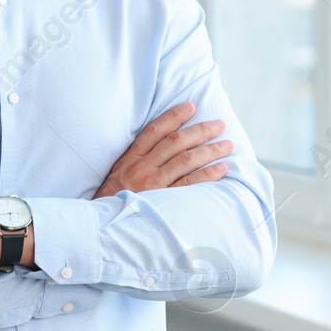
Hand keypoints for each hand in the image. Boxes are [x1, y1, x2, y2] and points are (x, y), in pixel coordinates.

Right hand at [93, 101, 231, 199]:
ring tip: (227, 145)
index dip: (174, 116)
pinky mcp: (163, 201)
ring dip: (210, 151)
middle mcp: (143, 167)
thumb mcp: (117, 172)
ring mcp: (154, 184)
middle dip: (201, 131)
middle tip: (220, 124)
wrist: (102, 224)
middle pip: (176, 142)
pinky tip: (222, 168)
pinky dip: (208, 175)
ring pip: (186, 160)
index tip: (192, 106)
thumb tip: (160, 143)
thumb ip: (135, 158)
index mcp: (131, 157)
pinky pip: (190, 185)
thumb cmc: (111, 198)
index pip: (155, 130)